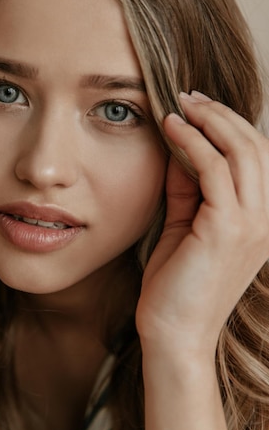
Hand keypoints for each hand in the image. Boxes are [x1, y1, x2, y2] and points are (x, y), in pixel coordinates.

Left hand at [136, 91, 268, 356]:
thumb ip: (187, 185)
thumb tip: (180, 145)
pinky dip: (193, 142)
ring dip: (210, 120)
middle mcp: (267, 218)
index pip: (258, 156)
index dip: (230, 124)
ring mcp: (253, 224)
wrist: (172, 333)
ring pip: (242, 151)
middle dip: (221, 114)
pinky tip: (171, 128)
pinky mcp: (228, 229)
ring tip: (180, 105)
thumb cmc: (176, 282)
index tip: (198, 105)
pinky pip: (213, 170)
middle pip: (255, 146)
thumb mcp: (185, 222)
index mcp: (262, 218)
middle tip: (188, 96)